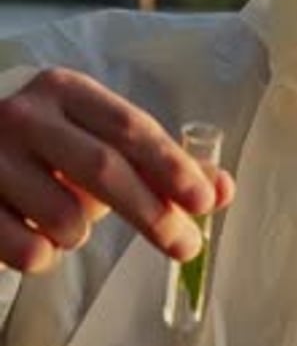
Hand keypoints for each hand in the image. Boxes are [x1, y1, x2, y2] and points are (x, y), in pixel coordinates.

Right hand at [0, 68, 234, 272]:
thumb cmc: (45, 151)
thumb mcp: (96, 141)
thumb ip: (157, 164)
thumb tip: (222, 189)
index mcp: (64, 89)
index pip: (130, 127)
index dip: (171, 166)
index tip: (205, 201)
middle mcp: (25, 115)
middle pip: (105, 169)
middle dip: (153, 213)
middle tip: (186, 246)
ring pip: (65, 218)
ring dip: (79, 235)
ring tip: (66, 223)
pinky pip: (27, 250)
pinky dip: (43, 255)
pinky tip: (31, 234)